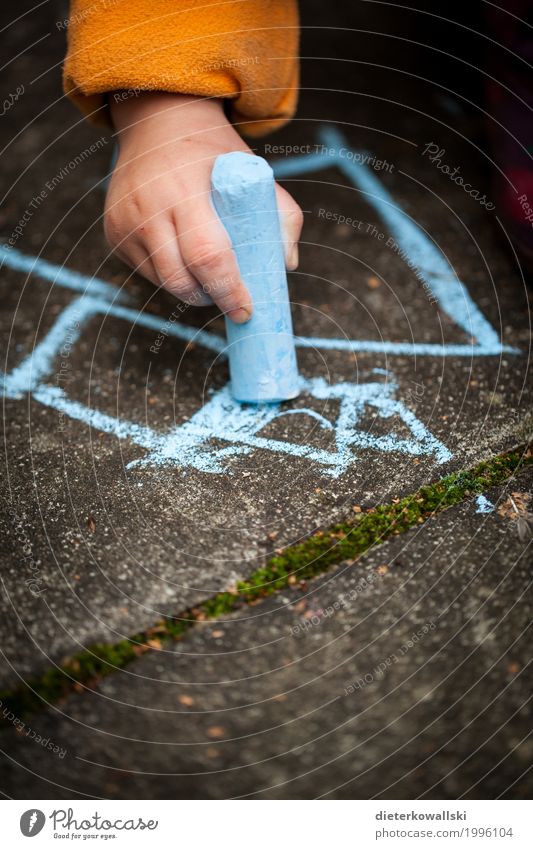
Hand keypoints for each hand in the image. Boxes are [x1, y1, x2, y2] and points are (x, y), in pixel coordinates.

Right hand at [105, 92, 302, 321]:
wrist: (157, 122)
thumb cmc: (213, 154)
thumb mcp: (252, 171)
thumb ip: (281, 215)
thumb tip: (286, 265)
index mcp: (186, 189)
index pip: (207, 255)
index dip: (228, 290)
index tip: (245, 310)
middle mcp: (149, 207)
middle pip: (180, 279)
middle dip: (210, 298)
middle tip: (231, 300)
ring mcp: (125, 222)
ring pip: (163, 282)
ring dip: (191, 290)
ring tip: (210, 275)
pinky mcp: (113, 233)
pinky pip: (146, 272)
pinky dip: (170, 276)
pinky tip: (182, 255)